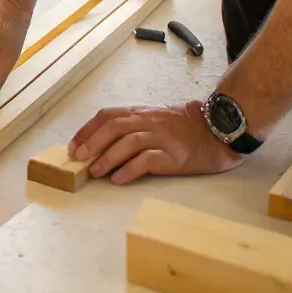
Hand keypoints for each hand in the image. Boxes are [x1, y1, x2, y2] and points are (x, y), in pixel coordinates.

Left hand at [68, 100, 242, 184]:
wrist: (217, 131)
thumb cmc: (184, 128)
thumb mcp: (156, 120)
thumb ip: (134, 127)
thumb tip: (103, 145)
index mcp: (142, 113)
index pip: (108, 115)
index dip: (88, 129)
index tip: (74, 144)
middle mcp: (149, 122)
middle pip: (114, 126)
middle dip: (93, 141)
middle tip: (78, 158)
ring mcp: (162, 137)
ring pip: (128, 142)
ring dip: (107, 157)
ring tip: (94, 172)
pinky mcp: (174, 155)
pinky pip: (148, 160)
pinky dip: (130, 169)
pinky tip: (119, 179)